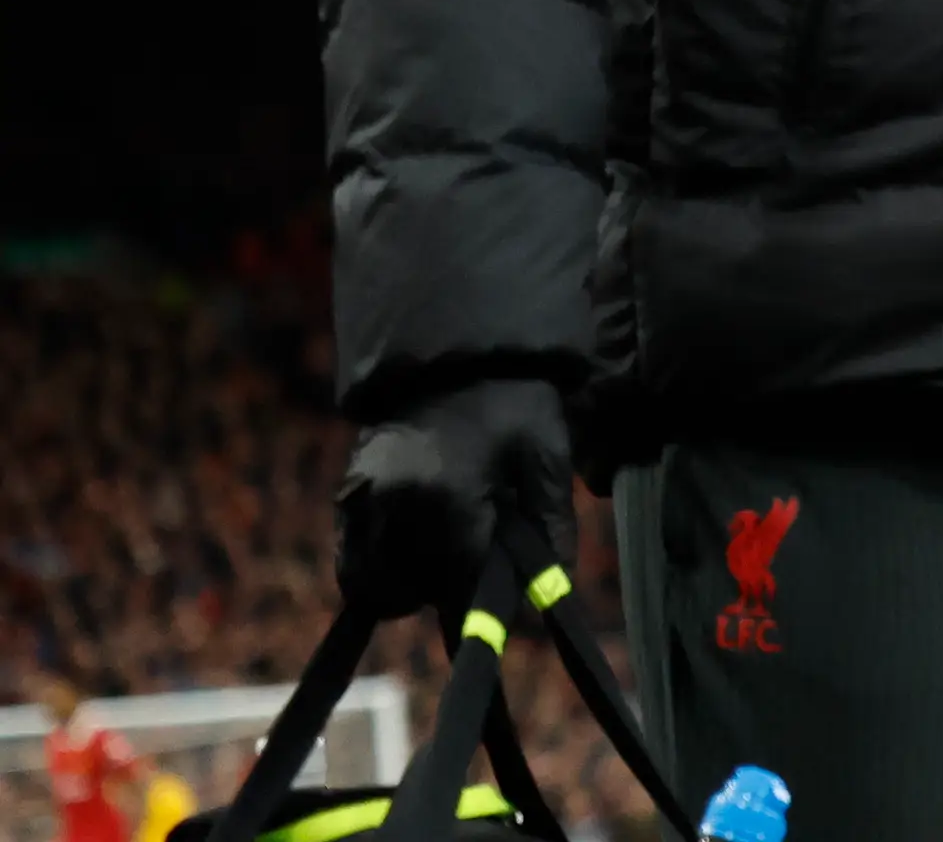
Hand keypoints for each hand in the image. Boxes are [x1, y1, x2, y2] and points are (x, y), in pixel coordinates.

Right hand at [335, 375, 572, 619]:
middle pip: (411, 593)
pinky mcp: (346, 492)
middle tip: (475, 572)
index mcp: (450, 498)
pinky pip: (352, 560)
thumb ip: (551, 532)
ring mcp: (362, 498)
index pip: (459, 587)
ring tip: (445, 554)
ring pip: (372, 586)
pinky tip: (413, 545)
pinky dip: (377, 568)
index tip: (491, 635)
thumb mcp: (548, 459)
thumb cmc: (515, 403)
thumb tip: (552, 597)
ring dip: (406, 586)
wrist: (458, 351)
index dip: (479, 616)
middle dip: (443, 593)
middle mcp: (395, 504)